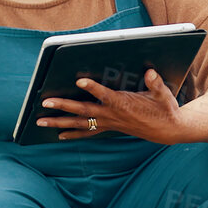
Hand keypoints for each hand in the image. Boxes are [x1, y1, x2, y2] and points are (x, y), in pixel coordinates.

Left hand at [36, 70, 190, 143]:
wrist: (167, 130)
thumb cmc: (163, 109)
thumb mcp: (163, 94)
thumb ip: (155, 83)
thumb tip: (150, 72)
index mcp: (123, 104)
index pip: (105, 95)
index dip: (93, 88)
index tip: (80, 81)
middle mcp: (112, 115)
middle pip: (83, 111)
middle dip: (63, 106)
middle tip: (45, 102)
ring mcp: (108, 123)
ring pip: (79, 124)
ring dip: (59, 122)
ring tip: (40, 121)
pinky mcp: (109, 128)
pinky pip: (87, 132)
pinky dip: (72, 134)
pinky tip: (58, 135)